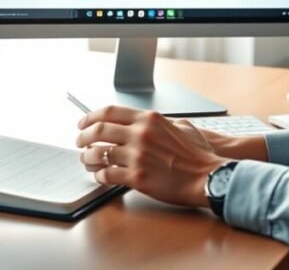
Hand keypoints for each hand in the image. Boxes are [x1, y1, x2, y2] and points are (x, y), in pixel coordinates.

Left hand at [76, 106, 228, 207]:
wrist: (209, 177)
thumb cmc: (199, 155)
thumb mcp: (182, 127)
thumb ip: (161, 122)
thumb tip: (147, 123)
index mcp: (149, 119)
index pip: (110, 112)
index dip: (91, 117)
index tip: (83, 123)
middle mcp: (140, 134)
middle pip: (99, 130)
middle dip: (84, 136)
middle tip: (79, 142)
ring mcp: (137, 155)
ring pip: (98, 153)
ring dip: (88, 157)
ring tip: (86, 160)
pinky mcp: (137, 177)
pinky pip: (107, 174)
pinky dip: (100, 175)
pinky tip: (101, 176)